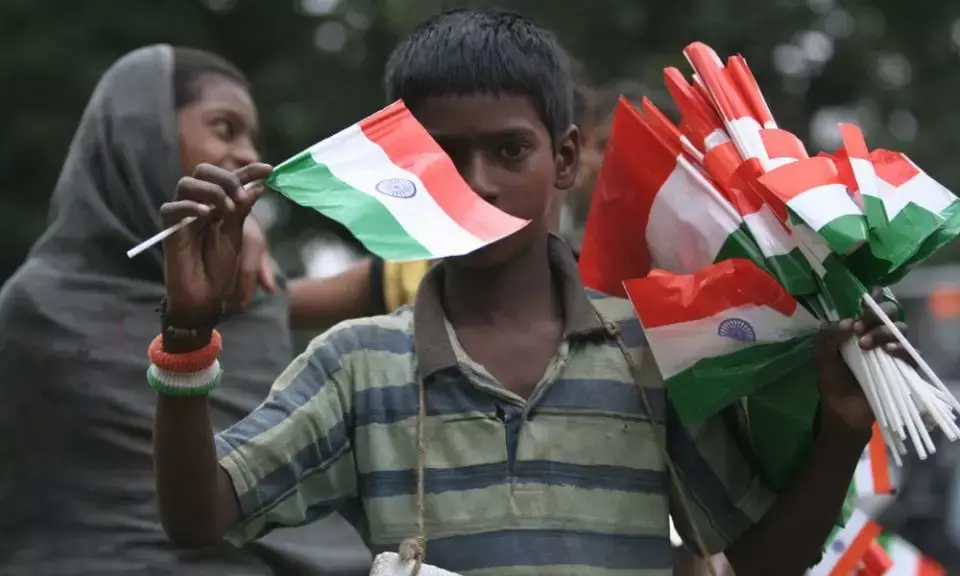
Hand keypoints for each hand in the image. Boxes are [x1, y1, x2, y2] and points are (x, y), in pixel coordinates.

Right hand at [161, 163, 272, 326]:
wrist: (205, 295)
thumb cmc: (220, 266)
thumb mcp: (236, 236)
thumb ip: (243, 211)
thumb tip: (260, 186)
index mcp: (218, 204)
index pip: (231, 178)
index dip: (249, 170)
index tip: (269, 169)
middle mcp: (199, 204)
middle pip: (203, 171)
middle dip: (226, 178)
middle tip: (241, 198)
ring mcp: (183, 214)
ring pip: (186, 183)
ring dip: (210, 191)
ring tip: (226, 210)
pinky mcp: (169, 229)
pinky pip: (171, 208)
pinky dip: (190, 206)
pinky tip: (206, 214)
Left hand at [814, 288, 908, 433]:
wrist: (842, 410)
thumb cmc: (832, 380)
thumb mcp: (822, 356)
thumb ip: (829, 336)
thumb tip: (848, 322)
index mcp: (859, 328)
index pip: (870, 306)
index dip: (873, 297)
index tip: (869, 295)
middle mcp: (877, 334)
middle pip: (889, 313)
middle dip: (877, 315)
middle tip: (860, 328)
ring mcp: (891, 350)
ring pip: (900, 329)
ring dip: (885, 332)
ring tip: (866, 345)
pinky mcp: (903, 367)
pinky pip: (912, 352)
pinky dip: (902, 349)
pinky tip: (889, 352)